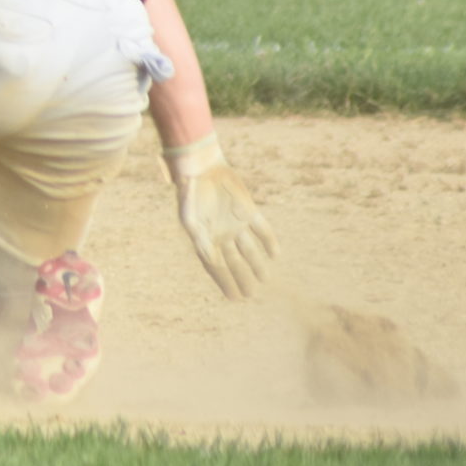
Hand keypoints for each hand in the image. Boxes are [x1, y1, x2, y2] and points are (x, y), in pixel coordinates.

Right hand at [165, 136, 278, 300]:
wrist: (200, 167)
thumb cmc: (189, 192)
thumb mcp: (189, 217)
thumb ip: (199, 239)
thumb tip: (211, 260)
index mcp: (205, 240)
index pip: (217, 267)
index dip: (225, 283)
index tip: (235, 298)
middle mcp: (222, 235)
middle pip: (234, 262)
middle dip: (242, 279)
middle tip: (250, 294)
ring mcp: (236, 224)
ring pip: (249, 250)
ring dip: (257, 264)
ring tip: (264, 279)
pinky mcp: (248, 211)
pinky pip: (262, 229)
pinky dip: (269, 241)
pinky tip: (276, 254)